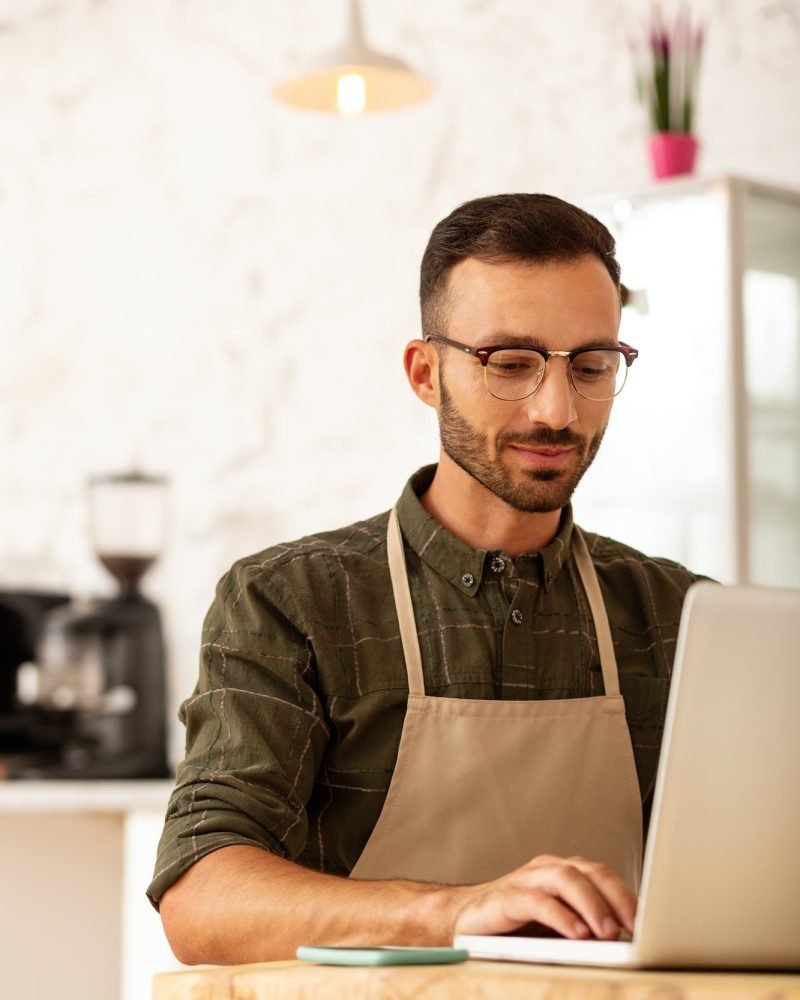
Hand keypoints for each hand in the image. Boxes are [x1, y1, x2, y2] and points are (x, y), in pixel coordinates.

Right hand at [453, 855, 636, 941]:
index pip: (602, 875)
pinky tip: (576, 934)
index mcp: (564, 873)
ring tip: (608, 932)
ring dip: (591, 904)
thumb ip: (585, 927)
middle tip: (637, 925)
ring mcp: (525, 880)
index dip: (628, 894)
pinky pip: (536, 901)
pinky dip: (560, 916)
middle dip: (617, 896)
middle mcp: (546, 870)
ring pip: (565, 879)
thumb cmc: (515, 927)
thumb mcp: (557, 928)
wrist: (462, 923)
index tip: (655, 921)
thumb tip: (625, 943)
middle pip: (589, 871)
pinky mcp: (504, 898)